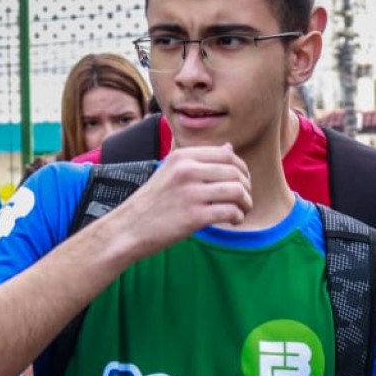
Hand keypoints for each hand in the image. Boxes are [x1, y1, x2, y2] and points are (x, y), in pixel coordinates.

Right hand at [110, 144, 253, 259]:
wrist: (128, 228)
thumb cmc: (153, 202)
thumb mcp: (171, 171)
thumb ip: (201, 160)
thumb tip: (230, 147)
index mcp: (182, 157)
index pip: (227, 155)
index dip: (242, 169)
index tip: (241, 182)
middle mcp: (187, 171)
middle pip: (236, 173)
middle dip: (246, 188)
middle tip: (243, 201)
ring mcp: (191, 193)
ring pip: (238, 192)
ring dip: (246, 204)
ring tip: (240, 211)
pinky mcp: (194, 216)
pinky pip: (231, 212)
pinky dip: (237, 218)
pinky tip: (232, 221)